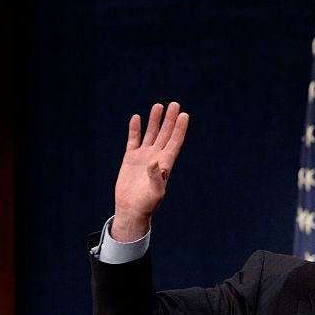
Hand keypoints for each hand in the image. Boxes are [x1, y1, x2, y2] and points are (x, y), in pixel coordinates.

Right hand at [112, 102, 188, 240]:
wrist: (131, 210)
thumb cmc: (146, 205)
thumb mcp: (155, 193)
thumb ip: (156, 178)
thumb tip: (156, 162)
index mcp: (166, 164)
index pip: (175, 142)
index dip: (179, 129)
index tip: (184, 115)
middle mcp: (156, 158)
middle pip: (165, 134)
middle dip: (169, 120)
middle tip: (174, 104)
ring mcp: (143, 157)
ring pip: (151, 134)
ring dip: (155, 121)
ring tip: (158, 106)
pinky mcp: (130, 159)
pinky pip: (133, 140)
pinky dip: (135, 129)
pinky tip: (137, 118)